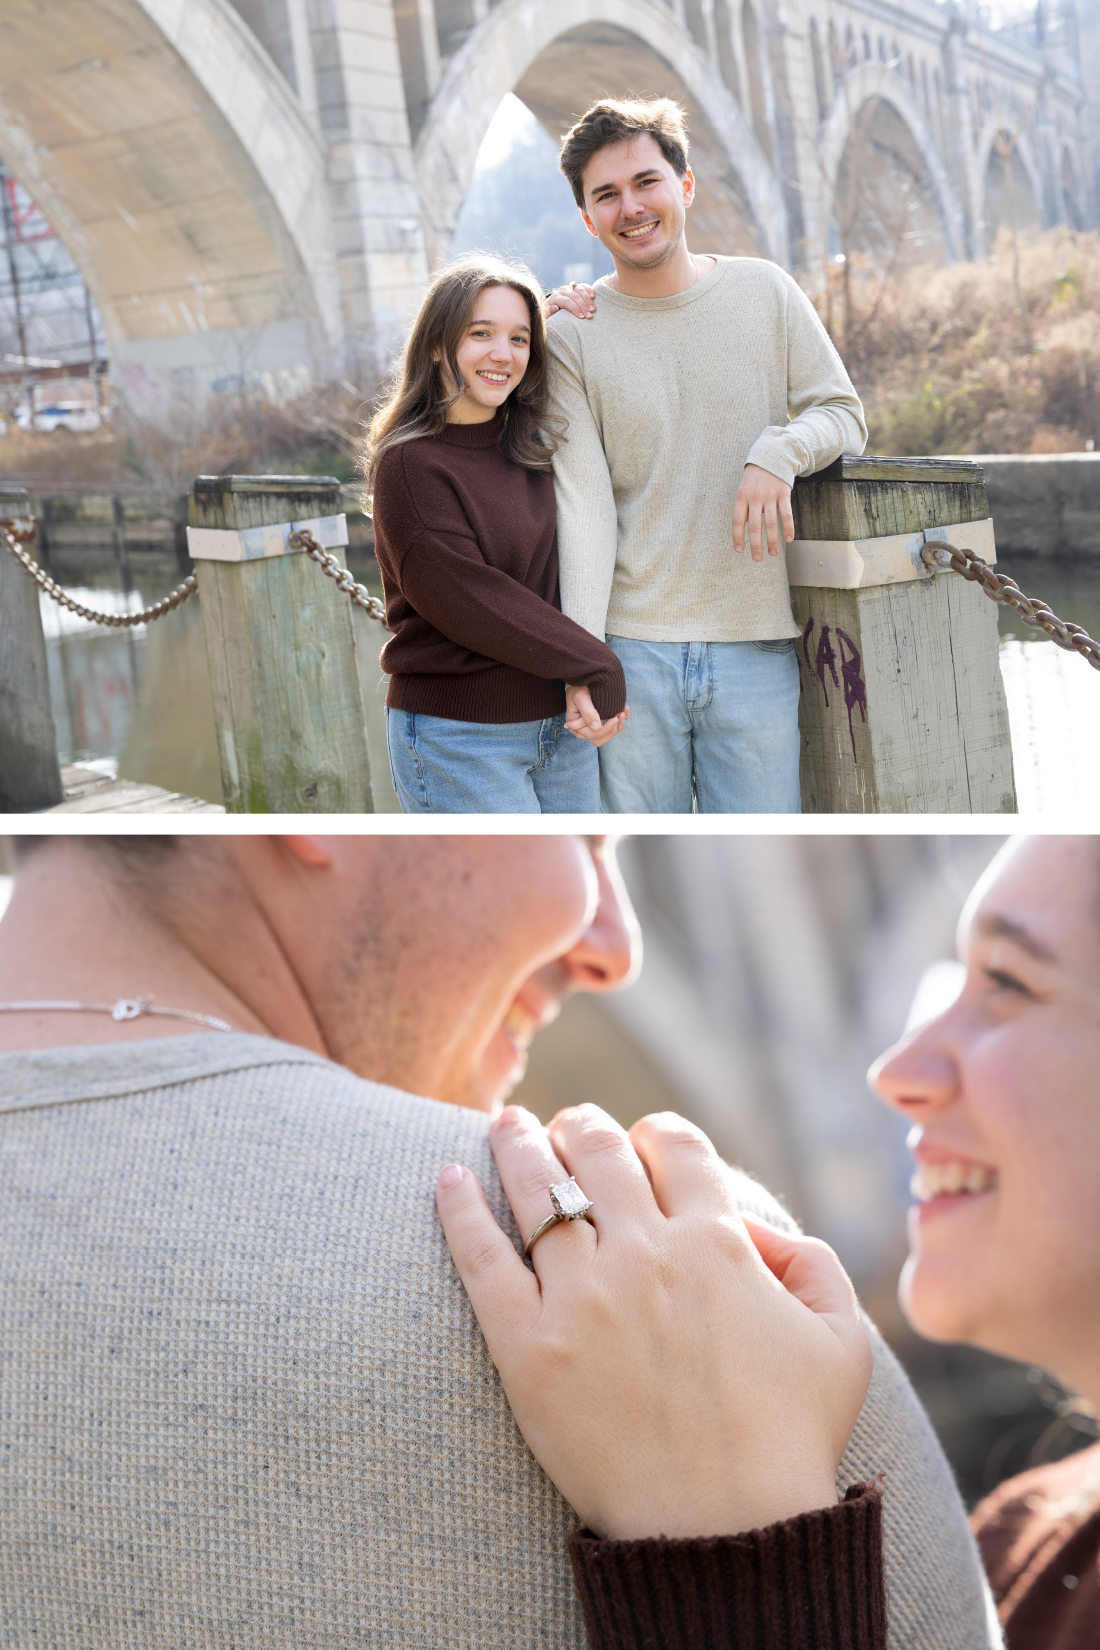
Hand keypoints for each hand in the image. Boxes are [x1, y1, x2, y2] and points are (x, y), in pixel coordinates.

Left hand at [437, 1105, 872, 1540]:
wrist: (725, 1534)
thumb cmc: (791, 1441)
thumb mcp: (840, 1341)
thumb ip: (812, 1263)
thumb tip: (753, 1227)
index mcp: (717, 1243)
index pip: (673, 1144)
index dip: (654, 1131)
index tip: (640, 1141)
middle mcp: (646, 1254)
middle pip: (598, 1151)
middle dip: (580, 1125)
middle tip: (563, 1123)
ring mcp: (582, 1297)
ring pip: (539, 1189)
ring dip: (517, 1145)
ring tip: (503, 1125)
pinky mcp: (528, 1347)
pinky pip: (482, 1260)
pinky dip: (461, 1212)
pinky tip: (448, 1181)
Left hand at [545, 282, 595, 319]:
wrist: (553, 306)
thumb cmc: (550, 314)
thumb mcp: (546, 315)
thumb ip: (548, 312)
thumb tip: (555, 308)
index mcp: (555, 297)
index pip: (566, 301)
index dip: (574, 308)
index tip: (581, 317)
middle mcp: (563, 290)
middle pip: (575, 296)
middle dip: (583, 306)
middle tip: (589, 316)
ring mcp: (570, 287)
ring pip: (580, 290)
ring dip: (588, 300)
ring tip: (593, 310)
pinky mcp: (576, 287)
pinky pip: (584, 286)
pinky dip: (589, 290)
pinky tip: (594, 297)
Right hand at [564, 684, 627, 746]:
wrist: (584, 680)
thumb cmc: (578, 688)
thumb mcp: (580, 697)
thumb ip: (588, 712)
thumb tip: (596, 727)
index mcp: (576, 726)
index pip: (592, 735)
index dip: (605, 729)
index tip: (615, 718)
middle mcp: (584, 729)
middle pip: (600, 739)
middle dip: (612, 730)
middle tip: (619, 716)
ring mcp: (594, 727)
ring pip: (607, 735)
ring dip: (618, 726)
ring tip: (623, 712)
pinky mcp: (602, 722)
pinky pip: (614, 727)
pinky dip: (622, 720)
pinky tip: (625, 709)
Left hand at [733, 463, 794, 560]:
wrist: (772, 455)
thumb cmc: (756, 477)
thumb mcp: (744, 488)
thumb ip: (745, 507)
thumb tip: (746, 528)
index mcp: (742, 496)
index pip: (738, 520)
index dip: (737, 537)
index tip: (739, 550)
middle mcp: (755, 497)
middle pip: (755, 526)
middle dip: (756, 545)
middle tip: (757, 559)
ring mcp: (770, 495)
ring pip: (771, 523)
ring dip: (772, 540)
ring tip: (773, 553)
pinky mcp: (783, 493)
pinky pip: (786, 514)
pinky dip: (788, 527)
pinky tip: (788, 539)